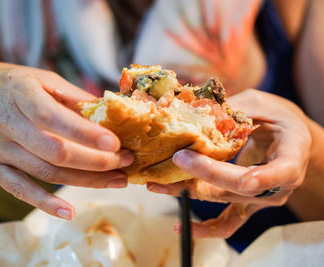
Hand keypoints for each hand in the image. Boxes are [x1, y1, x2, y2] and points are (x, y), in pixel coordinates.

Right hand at [0, 62, 132, 218]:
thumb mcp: (33, 76)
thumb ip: (69, 94)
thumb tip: (106, 108)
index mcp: (18, 93)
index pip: (54, 118)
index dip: (86, 134)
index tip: (116, 143)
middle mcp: (4, 123)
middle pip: (55, 151)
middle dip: (95, 161)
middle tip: (126, 163)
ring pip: (44, 173)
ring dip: (84, 181)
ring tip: (116, 181)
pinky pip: (19, 189)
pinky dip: (44, 203)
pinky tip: (69, 211)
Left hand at [147, 89, 310, 237]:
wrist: (293, 143)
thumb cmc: (280, 120)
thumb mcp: (262, 105)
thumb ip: (234, 111)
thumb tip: (196, 111)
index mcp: (291, 157)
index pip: (277, 172)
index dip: (257, 177)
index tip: (236, 176)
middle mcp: (277, 186)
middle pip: (237, 188)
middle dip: (204, 173)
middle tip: (177, 158)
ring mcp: (260, 200)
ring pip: (222, 201)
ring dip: (188, 192)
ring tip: (158, 185)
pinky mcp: (245, 206)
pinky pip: (226, 224)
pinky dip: (204, 228)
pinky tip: (181, 226)